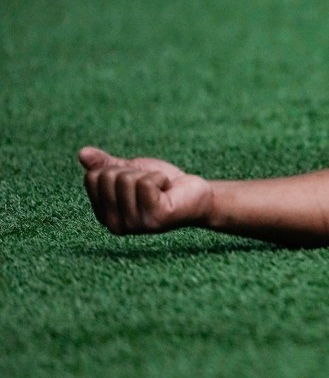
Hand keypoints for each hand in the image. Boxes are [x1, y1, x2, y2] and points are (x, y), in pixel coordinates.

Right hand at [79, 146, 211, 235]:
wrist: (196, 194)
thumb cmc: (163, 184)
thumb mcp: (131, 171)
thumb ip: (106, 165)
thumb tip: (82, 153)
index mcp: (104, 215)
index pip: (92, 177)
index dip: (116, 169)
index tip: (135, 179)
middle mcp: (115, 225)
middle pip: (108, 177)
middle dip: (133, 172)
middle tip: (150, 185)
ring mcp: (135, 224)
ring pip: (127, 179)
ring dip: (149, 176)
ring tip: (161, 189)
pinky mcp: (155, 219)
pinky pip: (146, 182)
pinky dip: (160, 178)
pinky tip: (168, 191)